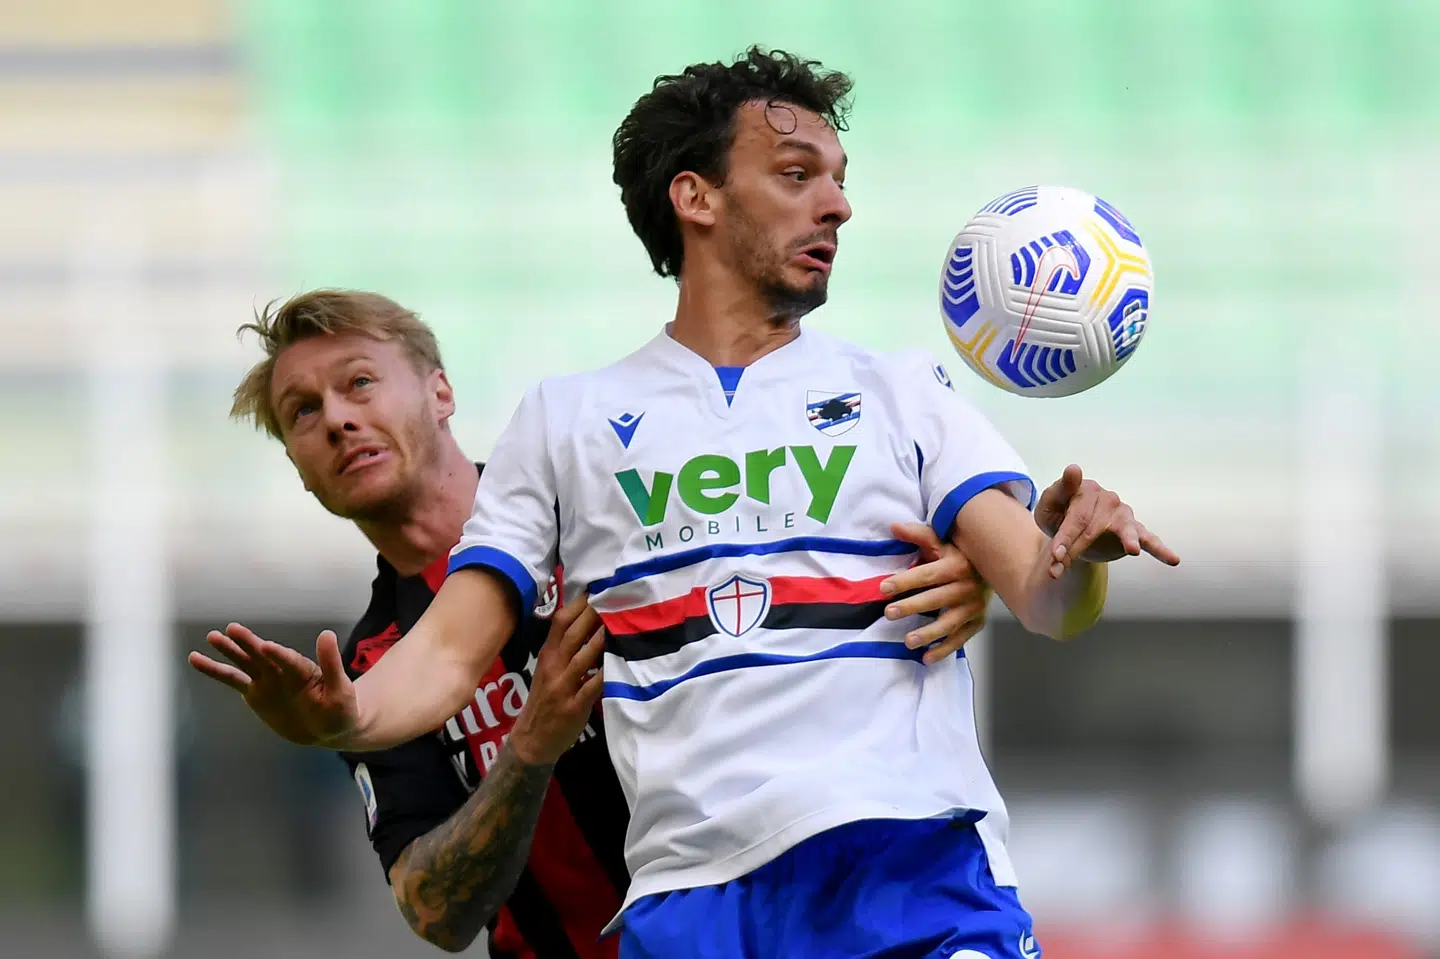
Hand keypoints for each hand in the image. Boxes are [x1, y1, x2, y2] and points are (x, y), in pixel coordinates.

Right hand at [189, 624, 357, 746]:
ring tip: (211, 636)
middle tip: (231, 629)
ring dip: (229, 651)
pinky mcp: (254, 693)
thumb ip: (331, 665)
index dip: (279, 654)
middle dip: (248, 643)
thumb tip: (327, 633)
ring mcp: (266, 681)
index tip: (266, 646)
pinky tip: (197, 659)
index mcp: (304, 670)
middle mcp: (282, 671)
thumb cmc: (340, 708)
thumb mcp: (341, 689)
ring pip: (244, 663)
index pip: (289, 660)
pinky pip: (232, 679)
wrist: (328, 728)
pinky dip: (215, 670)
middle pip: (262, 656)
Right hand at [508, 594, 605, 766]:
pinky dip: (603, 675)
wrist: (532, 740)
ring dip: (598, 641)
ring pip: (581, 659)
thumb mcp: (549, 670)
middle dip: (590, 616)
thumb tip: (590, 622)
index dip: (577, 605)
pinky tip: (617, 664)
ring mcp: (562, 687)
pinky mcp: (573, 707)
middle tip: (612, 598)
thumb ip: (565, 649)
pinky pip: (590, 688)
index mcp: (548, 655)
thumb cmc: (546, 700)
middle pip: (571, 635)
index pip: (559, 623)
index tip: (596, 590)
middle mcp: (553, 667)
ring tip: (616, 624)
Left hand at [880, 522, 991, 664]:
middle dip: (911, 607)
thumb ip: (918, 535)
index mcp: (956, 565)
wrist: (998, 567)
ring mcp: (974, 607)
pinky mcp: (978, 622)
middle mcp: (968, 587)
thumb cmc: (961, 554)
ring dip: (929, 634)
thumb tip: (893, 526)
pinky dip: (944, 650)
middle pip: (936, 599)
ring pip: (950, 623)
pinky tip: (926, 658)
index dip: (905, 581)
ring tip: (908, 641)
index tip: (884, 587)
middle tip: (889, 614)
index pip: (927, 574)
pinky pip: (960, 639)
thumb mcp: (942, 541)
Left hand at [1035, 464, 1180, 576]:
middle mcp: (1107, 499)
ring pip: (1124, 528)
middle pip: (1093, 527)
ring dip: (1127, 540)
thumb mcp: (1049, 506)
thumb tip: (1074, 468)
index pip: (1076, 515)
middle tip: (1059, 571)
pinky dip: (1161, 549)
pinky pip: (1149, 538)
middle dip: (1076, 550)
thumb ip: (1058, 490)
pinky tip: (1173, 559)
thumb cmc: (1057, 515)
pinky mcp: (1133, 529)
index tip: (1056, 555)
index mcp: (1084, 489)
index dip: (1065, 536)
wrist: (1068, 531)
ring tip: (1133, 549)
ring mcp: (1122, 514)